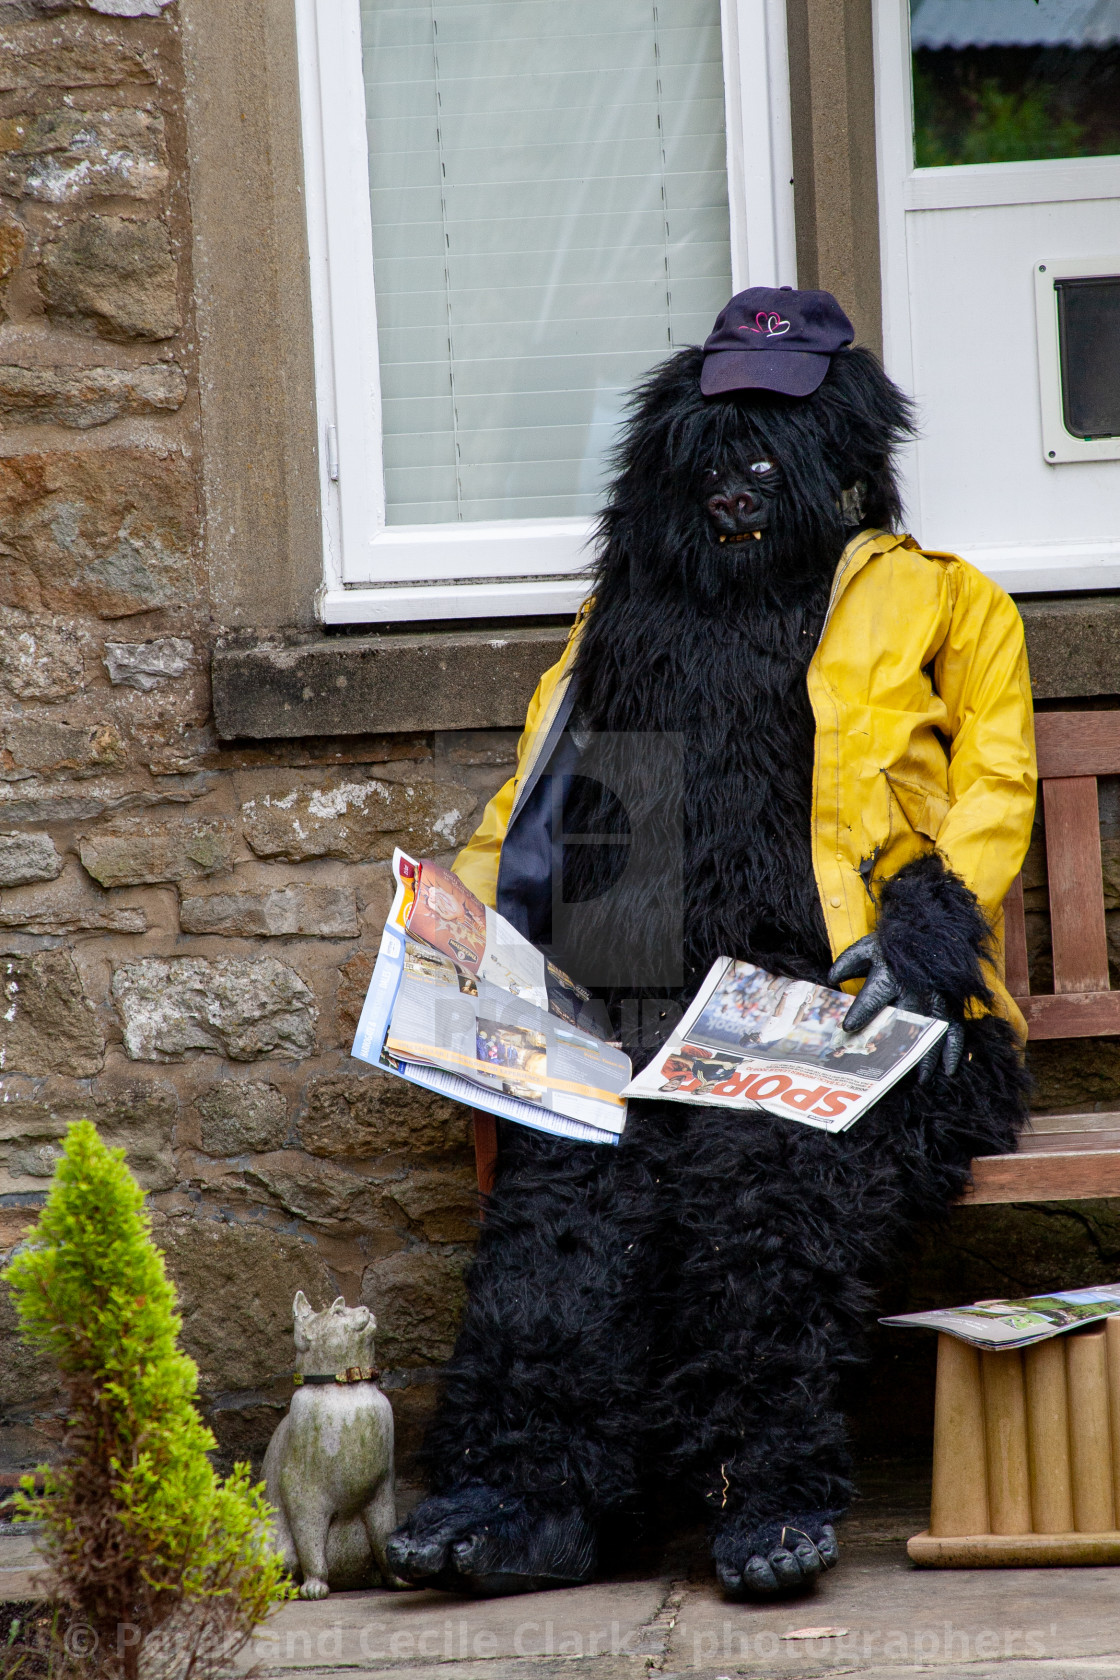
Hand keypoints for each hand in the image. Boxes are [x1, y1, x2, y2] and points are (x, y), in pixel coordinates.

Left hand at [828, 933, 962, 1080]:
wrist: (929, 929)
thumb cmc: (894, 945)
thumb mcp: (867, 948)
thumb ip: (848, 963)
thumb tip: (831, 979)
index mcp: (891, 975)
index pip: (874, 995)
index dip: (861, 1011)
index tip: (848, 1027)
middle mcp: (914, 989)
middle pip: (905, 1020)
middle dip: (895, 1045)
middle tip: (887, 1068)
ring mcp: (935, 998)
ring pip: (931, 1031)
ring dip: (926, 1055)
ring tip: (920, 1078)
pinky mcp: (950, 1003)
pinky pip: (955, 1028)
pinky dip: (953, 1049)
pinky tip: (948, 1069)